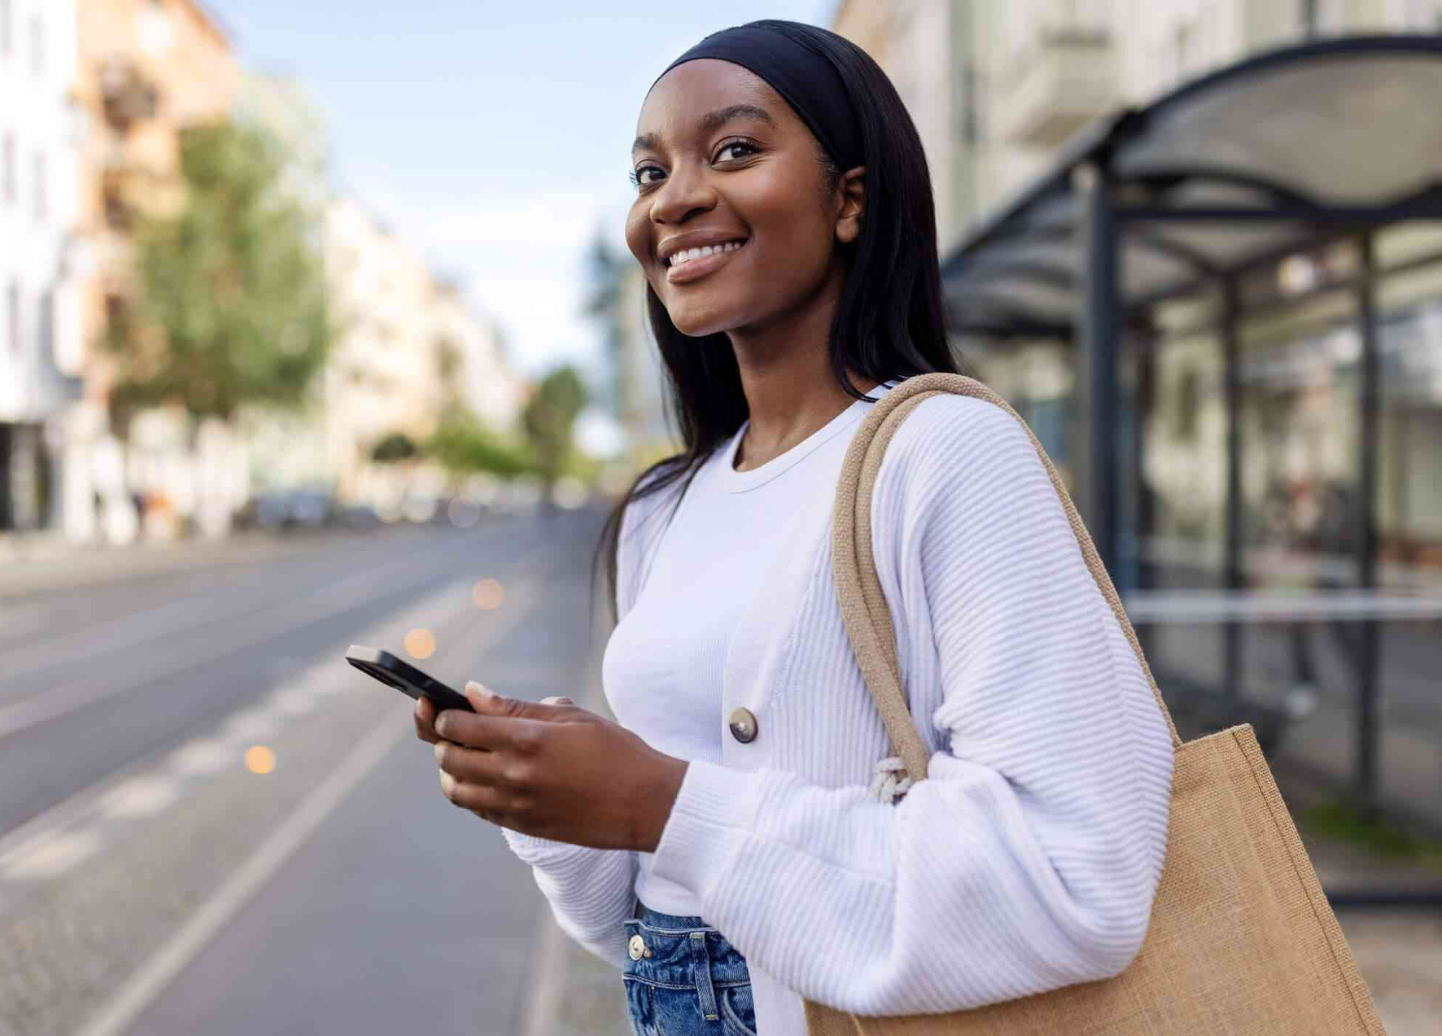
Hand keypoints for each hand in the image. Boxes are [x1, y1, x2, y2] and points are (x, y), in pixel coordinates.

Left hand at [414, 682, 688, 851]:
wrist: (646, 804)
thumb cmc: (616, 752)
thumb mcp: (570, 717)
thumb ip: (516, 707)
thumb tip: (475, 694)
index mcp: (525, 740)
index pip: (458, 725)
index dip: (443, 713)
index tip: (444, 706)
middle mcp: (512, 775)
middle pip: (447, 758)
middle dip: (444, 739)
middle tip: (456, 728)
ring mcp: (515, 806)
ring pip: (455, 790)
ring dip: (452, 770)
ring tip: (468, 755)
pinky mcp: (522, 826)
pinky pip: (478, 810)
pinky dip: (471, 792)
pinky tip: (487, 779)